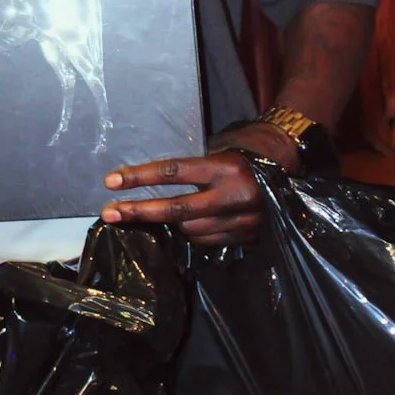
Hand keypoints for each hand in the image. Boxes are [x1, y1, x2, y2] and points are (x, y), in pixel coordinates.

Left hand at [99, 128, 288, 247]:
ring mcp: (242, 220)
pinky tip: (193, 224)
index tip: (111, 181)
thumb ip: (190, 169)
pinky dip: (193, 233)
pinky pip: (207, 241)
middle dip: (140, 211)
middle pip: (176, 208)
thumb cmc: (241, 156)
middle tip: (110, 213)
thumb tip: (148, 181)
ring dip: (172, 223)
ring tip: (164, 213)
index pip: (173, 172)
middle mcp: (233, 195)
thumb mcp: (218, 153)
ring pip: (190, 229)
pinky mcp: (248, 236)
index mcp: (224, 167)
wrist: (284, 170)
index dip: (140, 177)